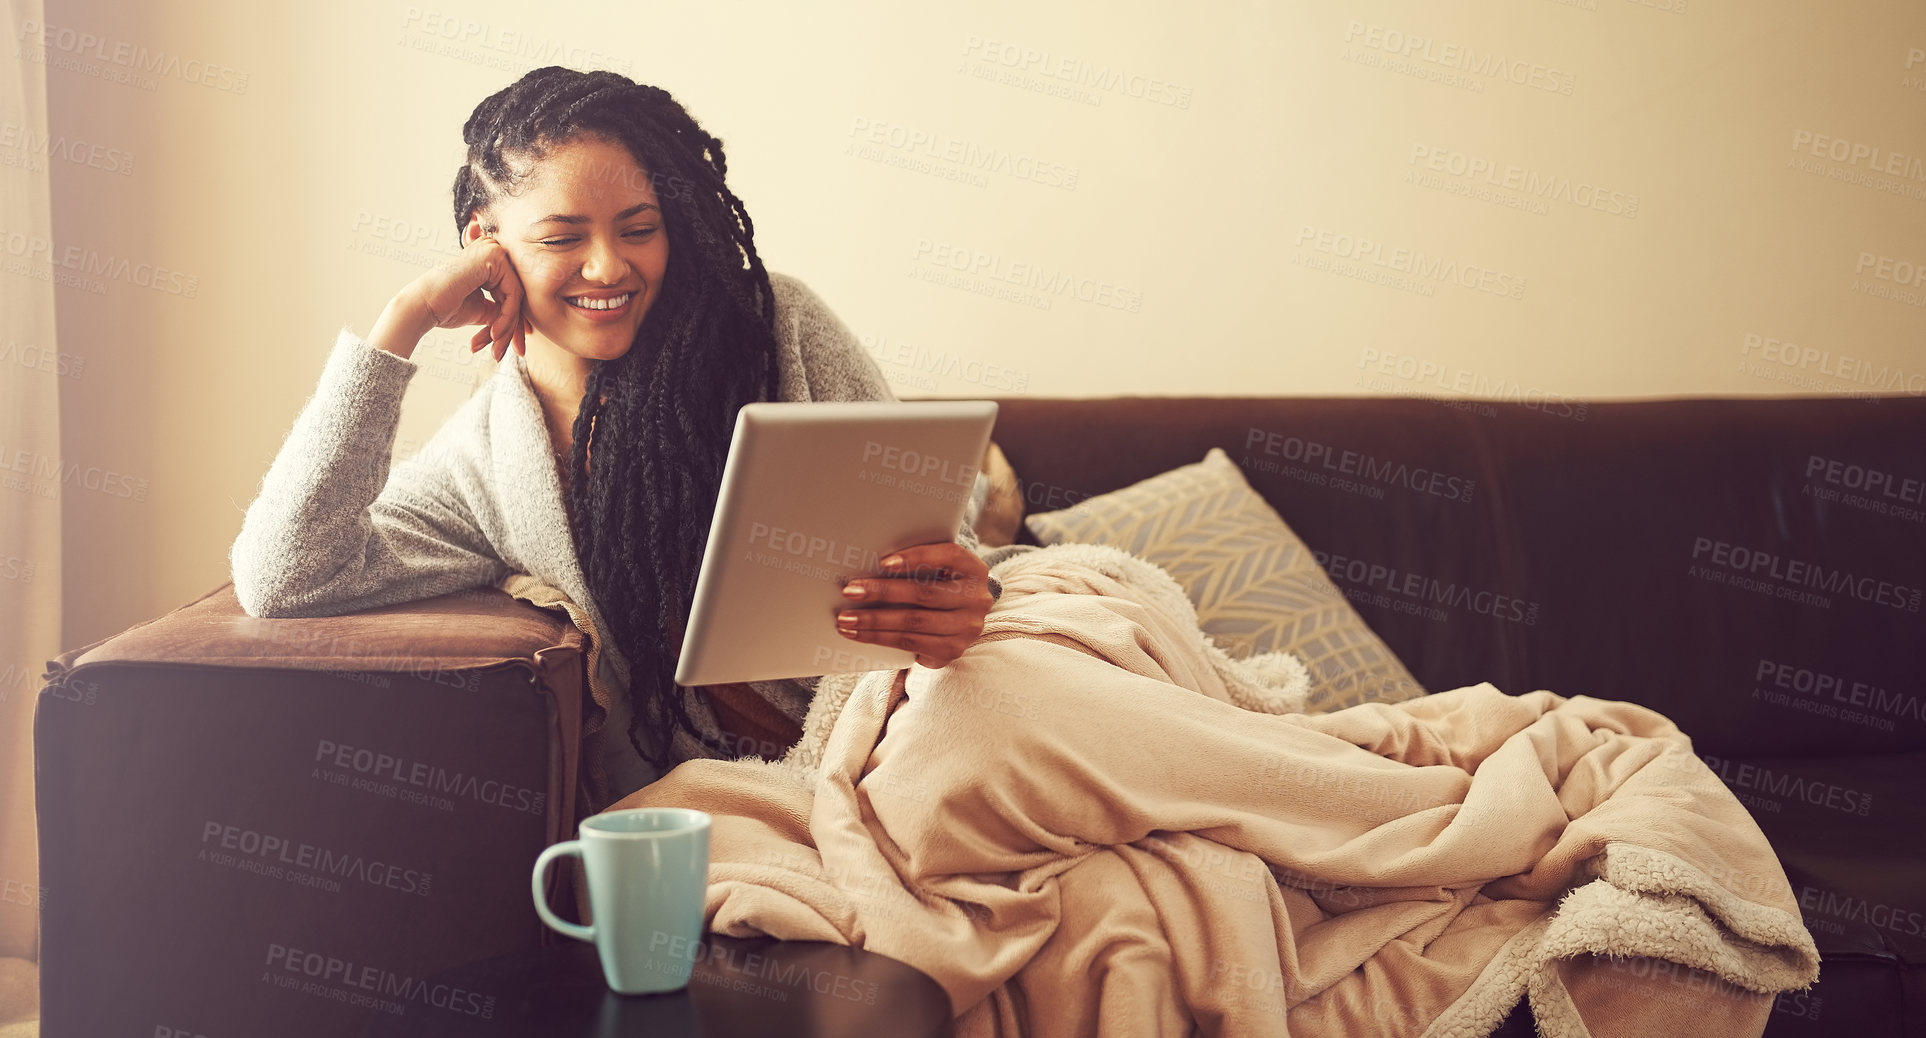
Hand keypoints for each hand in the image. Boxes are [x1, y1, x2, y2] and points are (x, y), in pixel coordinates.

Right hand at [408, 236, 530, 361]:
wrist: (422, 306)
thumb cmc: (446, 308)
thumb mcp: (481, 310)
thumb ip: (500, 310)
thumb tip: (524, 326)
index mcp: (489, 262)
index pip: (511, 294)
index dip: (512, 323)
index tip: (513, 347)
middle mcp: (493, 251)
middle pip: (515, 296)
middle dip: (512, 329)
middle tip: (507, 353)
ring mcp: (494, 251)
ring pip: (515, 298)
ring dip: (506, 329)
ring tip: (496, 350)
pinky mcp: (494, 257)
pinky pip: (512, 295)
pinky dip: (506, 318)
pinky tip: (494, 334)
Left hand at [834, 542, 992, 668]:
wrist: (957, 619)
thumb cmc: (938, 584)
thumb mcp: (937, 569)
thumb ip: (917, 563)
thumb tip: (868, 562)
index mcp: (974, 569)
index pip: (948, 556)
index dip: (916, 557)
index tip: (883, 562)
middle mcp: (976, 599)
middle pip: (924, 594)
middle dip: (883, 592)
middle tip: (850, 591)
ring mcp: (966, 628)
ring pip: (913, 623)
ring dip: (874, 621)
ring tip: (846, 618)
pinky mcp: (951, 650)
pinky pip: (909, 644)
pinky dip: (879, 638)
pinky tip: (857, 633)